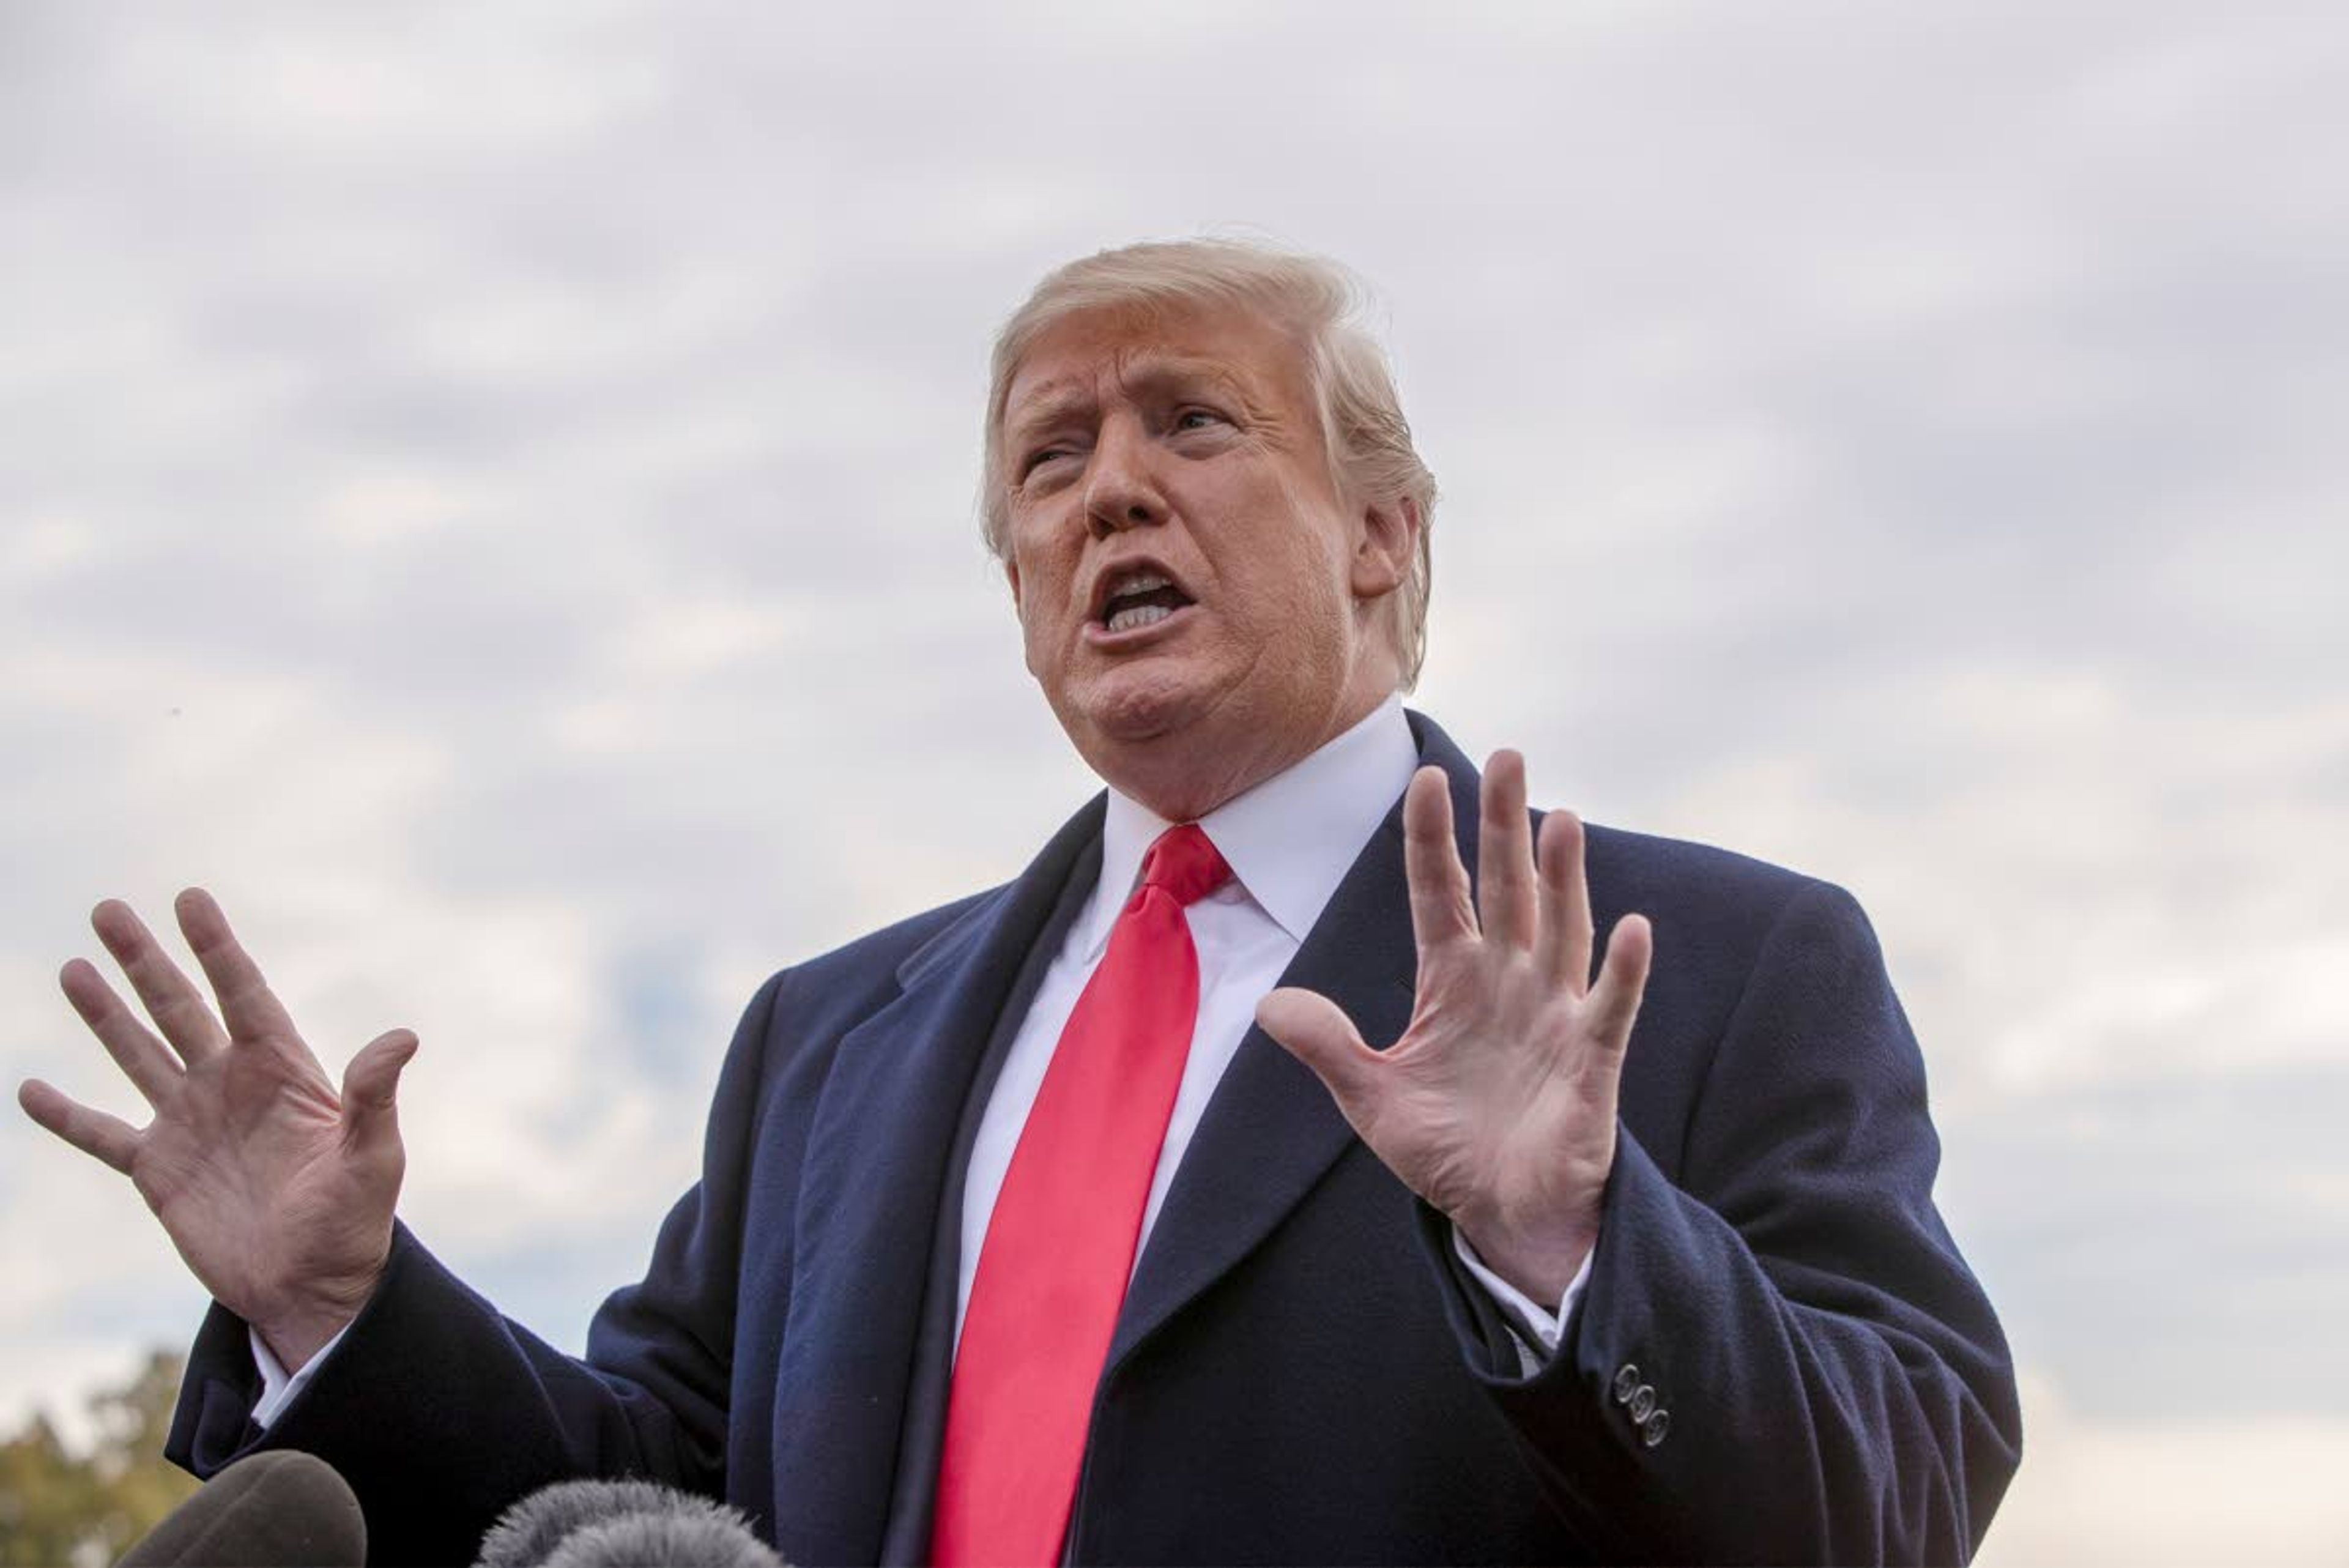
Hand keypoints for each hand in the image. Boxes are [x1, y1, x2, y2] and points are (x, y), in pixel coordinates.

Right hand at [17, 889, 416, 1367]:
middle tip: (107, 910)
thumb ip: (374, 1097)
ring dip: (105, 1014)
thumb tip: (403, 1038)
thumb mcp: (372, 1157)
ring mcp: (190, 1124)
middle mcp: (230, 1086)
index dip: (215, 947)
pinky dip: (67, 1115)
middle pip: (180, 1009)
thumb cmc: (354, 1221)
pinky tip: (31, 1090)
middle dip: (145, 961)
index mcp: (281, 1072)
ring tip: (73, 969)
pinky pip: (103, 1134)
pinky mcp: (159, 1171)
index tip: (188, 898)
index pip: (242, 994)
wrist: (313, 1286)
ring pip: (138, 1054)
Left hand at [1257, 752, 1651, 1303]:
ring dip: (1563, 878)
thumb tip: (1267, 1003)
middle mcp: (1507, 983)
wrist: (1502, 1218)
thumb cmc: (1446, 1152)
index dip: (1432, 839)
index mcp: (1451, 982)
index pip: (1440, 893)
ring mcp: (1552, 1016)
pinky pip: (1609, 1008)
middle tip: (1509, 756)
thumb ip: (1328, 1046)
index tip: (1425, 777)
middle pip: (1507, 889)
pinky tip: (1633, 927)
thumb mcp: (1371, 1099)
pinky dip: (1625, 971)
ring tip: (1563, 818)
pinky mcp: (1590, 1062)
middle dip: (1505, 826)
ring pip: (1560, 930)